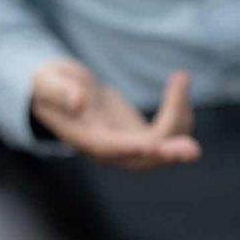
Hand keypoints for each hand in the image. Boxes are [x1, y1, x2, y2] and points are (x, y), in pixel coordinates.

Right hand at [30, 58, 200, 168]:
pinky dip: (179, 112)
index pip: (108, 149)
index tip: (152, 146)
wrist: (60, 91)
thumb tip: (79, 102)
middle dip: (167, 154)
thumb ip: (59, 91)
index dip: (130, 149)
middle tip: (192, 149)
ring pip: (162, 146)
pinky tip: (179, 84)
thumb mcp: (47, 81)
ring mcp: (128, 144)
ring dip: (179, 119)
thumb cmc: (49, 85)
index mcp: (85, 138)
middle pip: (142, 160)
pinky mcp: (141, 134)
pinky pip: (168, 133)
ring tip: (180, 79)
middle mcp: (109, 148)